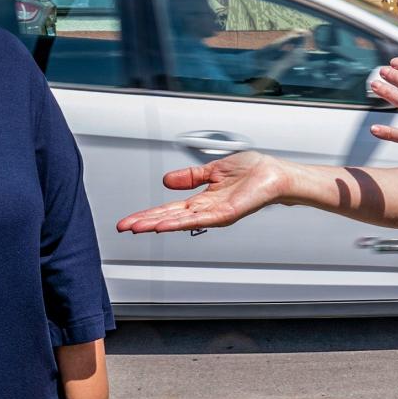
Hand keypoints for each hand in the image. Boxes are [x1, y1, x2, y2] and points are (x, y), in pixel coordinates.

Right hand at [116, 151, 289, 232]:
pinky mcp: (225, 213)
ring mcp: (215, 213)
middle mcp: (206, 209)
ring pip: (179, 221)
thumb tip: (167, 181)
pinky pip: (199, 219)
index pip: (169, 209)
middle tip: (123, 227)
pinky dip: (180, 223)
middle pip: (169, 217)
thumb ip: (190, 177)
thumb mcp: (213, 170)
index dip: (148, 213)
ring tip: (137, 228)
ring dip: (156, 224)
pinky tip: (164, 225)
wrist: (275, 174)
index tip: (128, 220)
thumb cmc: (253, 172)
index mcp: (201, 199)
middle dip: (144, 222)